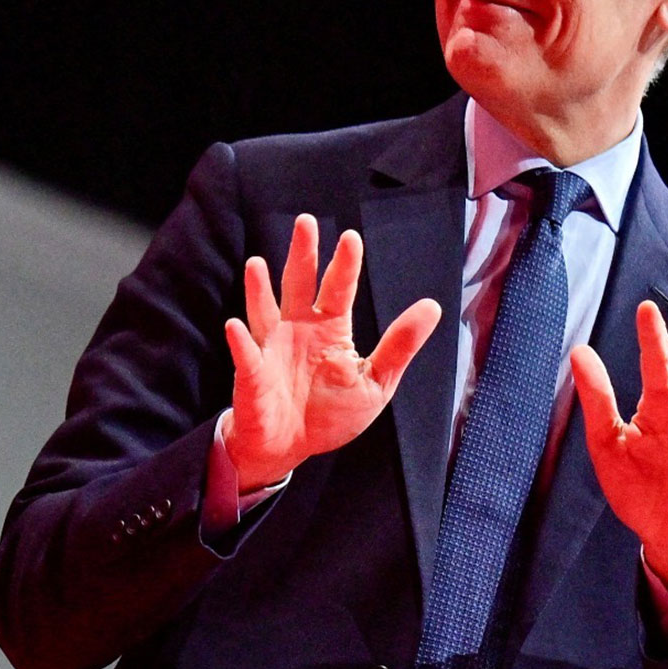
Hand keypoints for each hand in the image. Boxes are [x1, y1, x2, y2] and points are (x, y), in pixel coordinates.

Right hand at [222, 214, 441, 491]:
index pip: (338, 289)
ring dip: (259, 288)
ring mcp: (271, 349)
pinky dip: (240, 342)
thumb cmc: (329, 413)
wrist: (290, 446)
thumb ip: (399, 346)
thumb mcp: (375, 382)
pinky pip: (247, 357)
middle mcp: (298, 329)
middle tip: (306, 222)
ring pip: (265, 311)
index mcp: (330, 329)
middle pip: (299, 284)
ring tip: (257, 264)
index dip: (344, 265)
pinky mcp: (253, 375)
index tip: (351, 238)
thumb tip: (432, 307)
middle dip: (302, 254)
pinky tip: (235, 327)